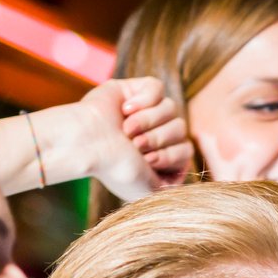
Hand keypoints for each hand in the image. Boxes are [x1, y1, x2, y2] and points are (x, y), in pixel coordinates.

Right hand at [50, 77, 191, 200]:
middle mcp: (152, 133)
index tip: (148, 161)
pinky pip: (157, 88)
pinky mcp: (135, 90)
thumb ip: (172, 186)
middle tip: (135, 144)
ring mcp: (145, 111)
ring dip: (148, 121)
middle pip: (180, 129)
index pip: (186, 150)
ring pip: (171, 108)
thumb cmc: (115, 168)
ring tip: (127, 129)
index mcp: (156, 156)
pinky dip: (144, 100)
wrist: (88, 143)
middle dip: (158, 138)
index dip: (171, 155)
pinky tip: (126, 109)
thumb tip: (188, 177)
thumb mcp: (149, 189)